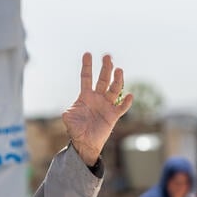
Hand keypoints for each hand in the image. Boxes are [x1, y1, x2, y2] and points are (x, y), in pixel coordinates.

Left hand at [62, 52, 133, 166]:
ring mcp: (106, 106)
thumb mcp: (69, 119)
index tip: (88, 54)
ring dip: (117, 80)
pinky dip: (126, 102)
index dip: (87, 66)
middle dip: (105, 68)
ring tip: (118, 70)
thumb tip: (68, 112)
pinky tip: (129, 96)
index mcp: (86, 96)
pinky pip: (121, 108)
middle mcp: (97, 98)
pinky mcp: (113, 115)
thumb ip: (68, 113)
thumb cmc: (76, 130)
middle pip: (103, 79)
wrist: (85, 143)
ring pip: (114, 89)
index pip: (87, 77)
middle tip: (107, 56)